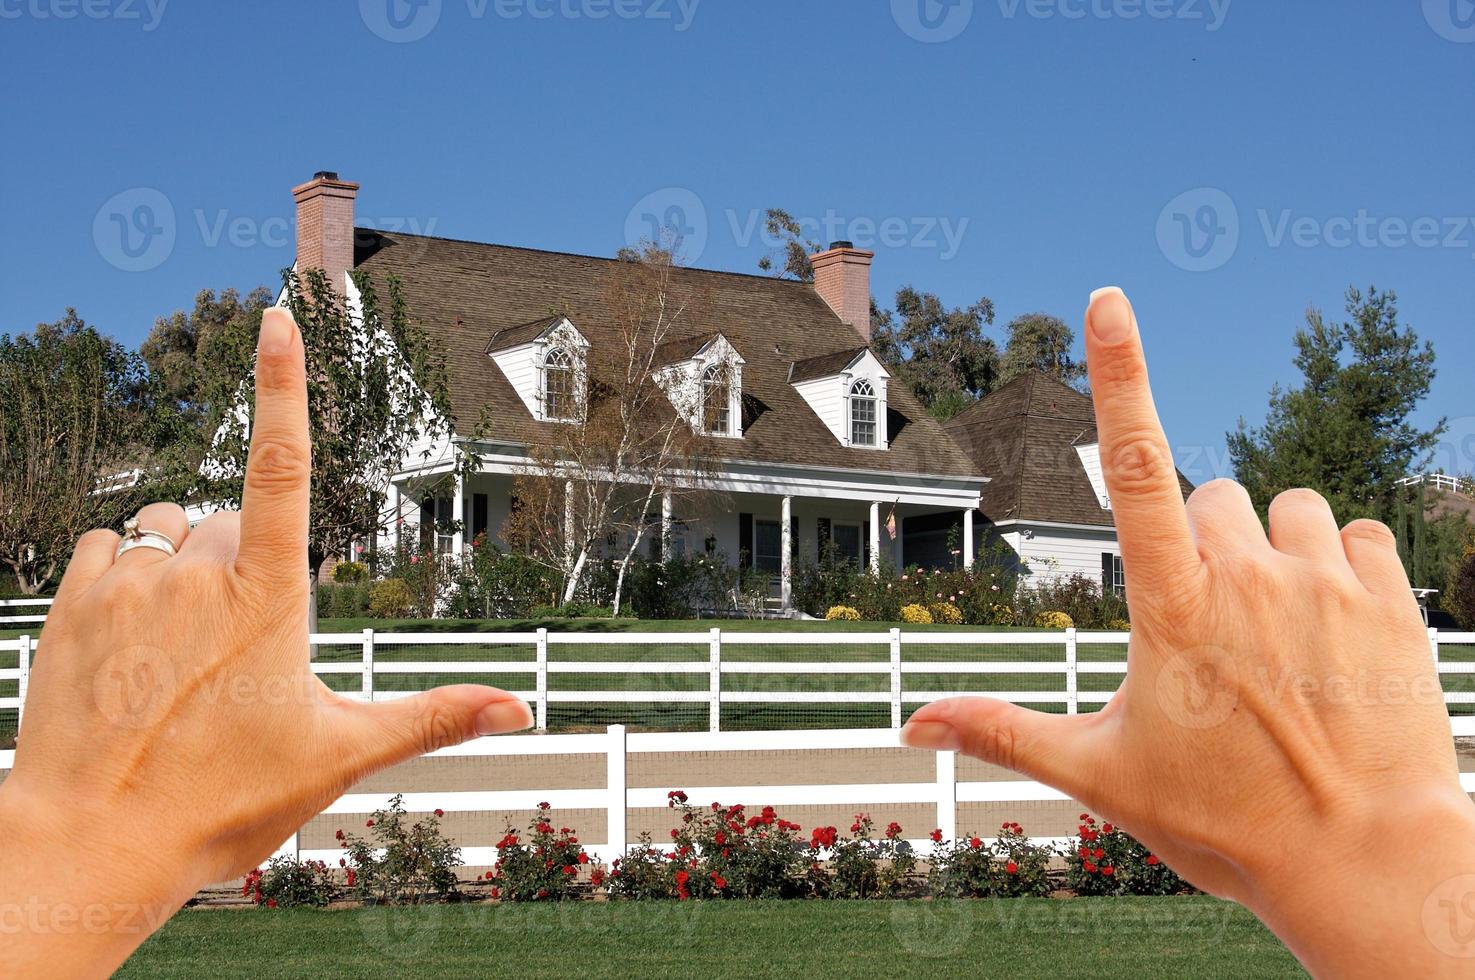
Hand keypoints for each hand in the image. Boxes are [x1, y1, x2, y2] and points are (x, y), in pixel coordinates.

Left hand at [0, 307, 531, 975]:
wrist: (93, 845)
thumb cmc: (222, 802)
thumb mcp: (341, 756)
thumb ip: (434, 717)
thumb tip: (522, 709)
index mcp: (268, 595)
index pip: (283, 463)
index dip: (283, 382)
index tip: (278, 314)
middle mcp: (195, 572)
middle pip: (229, 522)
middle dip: (239, 564)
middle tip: (236, 656)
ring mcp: (126, 583)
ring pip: (166, 530)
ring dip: (180, 563)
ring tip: (181, 648)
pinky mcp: (70, 602)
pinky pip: (105, 546)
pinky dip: (124, 573)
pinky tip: (133, 638)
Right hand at [902, 287, 1474, 977]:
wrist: (1368, 866)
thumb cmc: (1229, 824)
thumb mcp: (1103, 777)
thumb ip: (1001, 731)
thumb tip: (909, 723)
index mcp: (1172, 606)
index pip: (1132, 463)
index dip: (1117, 373)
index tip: (1106, 299)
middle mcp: (1250, 576)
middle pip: (1211, 495)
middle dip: (1201, 542)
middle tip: (1212, 629)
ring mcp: (1327, 583)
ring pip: (1285, 506)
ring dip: (1271, 547)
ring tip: (1277, 629)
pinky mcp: (1393, 600)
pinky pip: (1357, 531)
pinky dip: (1338, 563)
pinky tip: (1333, 627)